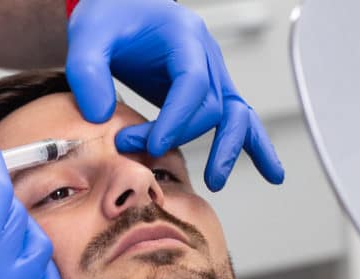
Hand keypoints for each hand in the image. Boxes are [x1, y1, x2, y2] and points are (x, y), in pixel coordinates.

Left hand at [65, 0, 283, 190]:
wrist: (119, 9)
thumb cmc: (108, 18)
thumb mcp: (88, 37)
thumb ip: (88, 73)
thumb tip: (102, 116)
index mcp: (184, 36)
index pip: (193, 83)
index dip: (176, 119)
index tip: (152, 144)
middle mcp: (205, 55)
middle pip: (210, 104)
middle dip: (178, 134)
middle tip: (139, 151)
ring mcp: (211, 74)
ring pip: (236, 114)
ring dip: (230, 148)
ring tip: (216, 181)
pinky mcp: (206, 92)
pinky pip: (237, 118)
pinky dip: (252, 144)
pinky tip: (271, 173)